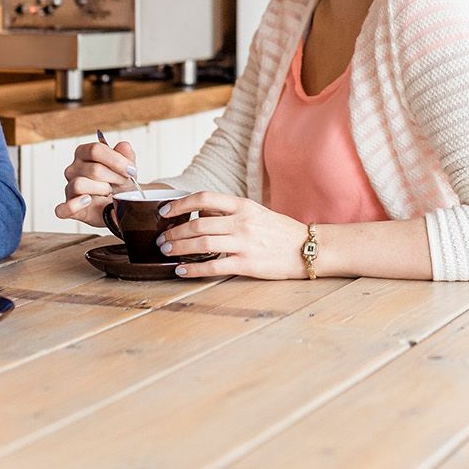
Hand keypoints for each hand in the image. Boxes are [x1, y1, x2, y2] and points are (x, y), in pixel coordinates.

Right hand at [55, 140, 136, 227]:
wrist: (120, 205)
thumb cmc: (119, 183)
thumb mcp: (126, 168)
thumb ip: (126, 155)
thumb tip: (124, 146)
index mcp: (84, 153)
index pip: (95, 150)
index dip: (116, 160)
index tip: (130, 170)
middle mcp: (73, 169)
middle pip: (94, 169)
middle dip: (115, 178)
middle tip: (123, 183)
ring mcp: (69, 188)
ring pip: (80, 184)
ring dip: (101, 190)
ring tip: (110, 192)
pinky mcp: (68, 208)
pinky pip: (62, 209)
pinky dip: (74, 206)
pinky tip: (88, 202)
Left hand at [154, 192, 309, 279]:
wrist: (307, 249)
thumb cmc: (280, 231)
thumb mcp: (255, 212)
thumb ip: (229, 212)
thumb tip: (200, 213)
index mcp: (242, 205)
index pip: (204, 198)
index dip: (180, 204)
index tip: (164, 211)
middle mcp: (242, 222)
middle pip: (198, 224)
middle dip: (174, 232)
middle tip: (162, 239)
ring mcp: (244, 243)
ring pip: (201, 244)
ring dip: (179, 248)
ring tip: (167, 252)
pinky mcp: (247, 264)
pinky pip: (214, 266)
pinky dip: (193, 269)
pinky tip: (182, 271)